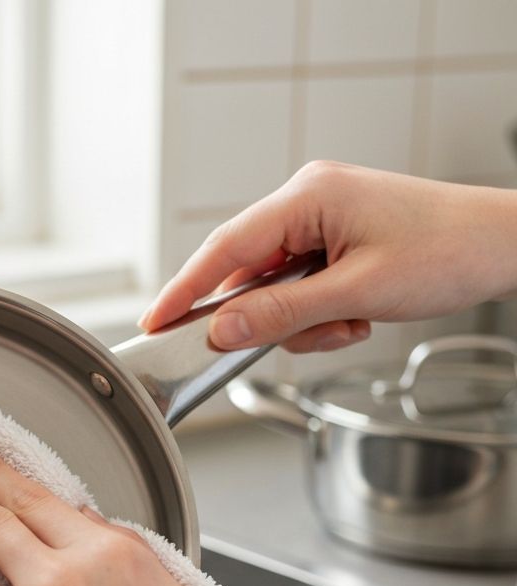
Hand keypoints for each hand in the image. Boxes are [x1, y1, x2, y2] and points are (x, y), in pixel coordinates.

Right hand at [139, 161, 516, 353]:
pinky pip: (300, 287)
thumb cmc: (447, 252)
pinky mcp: (334, 239)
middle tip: (298, 335)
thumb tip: (221, 329)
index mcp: (309, 197)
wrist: (502, 246)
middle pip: (248, 271)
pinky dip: (320, 313)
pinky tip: (355, 314)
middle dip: (269, 315)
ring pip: (275, 288)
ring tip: (351, 321)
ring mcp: (321, 220)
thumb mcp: (356, 293)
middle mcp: (308, 201)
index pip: (226, 246)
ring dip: (304, 320)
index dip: (185, 288)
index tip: (155, 321)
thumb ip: (281, 314)